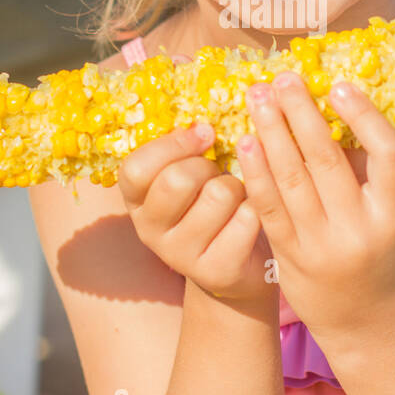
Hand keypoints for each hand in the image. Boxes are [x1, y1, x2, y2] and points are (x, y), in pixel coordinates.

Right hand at [117, 123, 275, 302]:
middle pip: (177, 180)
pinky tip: (254, 218)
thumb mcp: (191, 177)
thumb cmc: (214, 205)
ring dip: (238, 188)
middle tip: (219, 173)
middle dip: (209, 166)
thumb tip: (202, 123)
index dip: (174, 144)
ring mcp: (180, 256)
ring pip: (218, 195)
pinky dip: (257, 209)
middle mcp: (149, 231)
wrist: (239, 267)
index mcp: (137, 201)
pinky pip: (246, 219)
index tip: (206, 133)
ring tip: (238, 198)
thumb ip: (186, 150)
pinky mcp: (216, 271)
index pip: (137, 167)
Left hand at [238, 73, 394, 336]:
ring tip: (259, 98)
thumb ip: (366, 173)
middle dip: (303, 114)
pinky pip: (269, 208)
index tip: (340, 85)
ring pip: (293, 181)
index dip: (365, 117)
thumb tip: (334, 109)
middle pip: (329, 162)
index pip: (388, 156)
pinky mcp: (290, 258)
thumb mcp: (388, 217)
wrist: (368, 325)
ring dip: (273, 134)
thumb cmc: (379, 256)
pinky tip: (246, 143)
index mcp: (394, 214)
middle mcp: (360, 230)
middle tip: (284, 78)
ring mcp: (322, 247)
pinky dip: (256, 173)